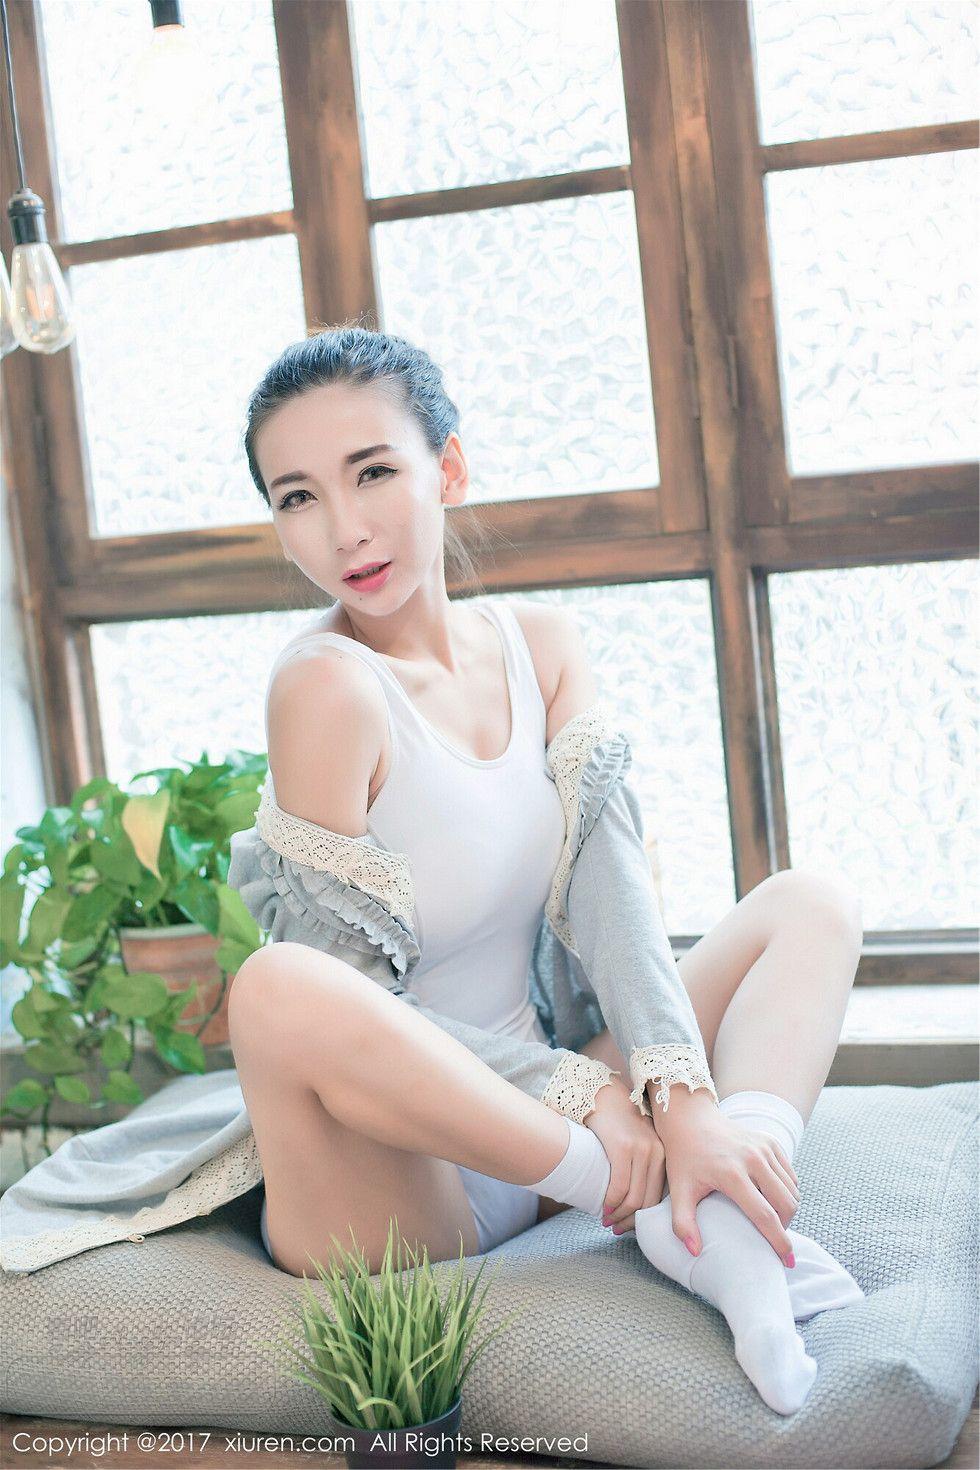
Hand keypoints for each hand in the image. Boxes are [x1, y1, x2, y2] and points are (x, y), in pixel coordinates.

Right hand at [583, 1075, 665, 1232]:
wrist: (603, 1096)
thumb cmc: (619, 1124)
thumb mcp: (640, 1143)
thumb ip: (645, 1167)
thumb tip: (638, 1202)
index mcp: (664, 1155)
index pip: (659, 1196)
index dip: (644, 1216)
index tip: (629, 1226)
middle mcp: (657, 1152)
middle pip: (648, 1200)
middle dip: (631, 1220)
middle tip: (616, 1228)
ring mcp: (641, 1149)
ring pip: (634, 1197)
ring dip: (619, 1214)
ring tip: (607, 1221)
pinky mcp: (623, 1147)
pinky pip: (620, 1186)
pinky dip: (611, 1201)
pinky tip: (604, 1207)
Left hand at [652, 1088, 800, 1263]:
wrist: (691, 1120)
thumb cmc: (684, 1158)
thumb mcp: (679, 1190)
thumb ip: (682, 1223)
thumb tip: (695, 1252)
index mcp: (732, 1174)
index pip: (765, 1215)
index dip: (778, 1242)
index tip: (786, 1262)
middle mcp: (753, 1158)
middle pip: (785, 1204)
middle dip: (786, 1227)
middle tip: (775, 1238)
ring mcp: (764, 1147)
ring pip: (792, 1190)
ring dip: (787, 1209)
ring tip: (773, 1220)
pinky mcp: (770, 1141)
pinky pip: (790, 1174)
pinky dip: (787, 1190)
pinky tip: (773, 1198)